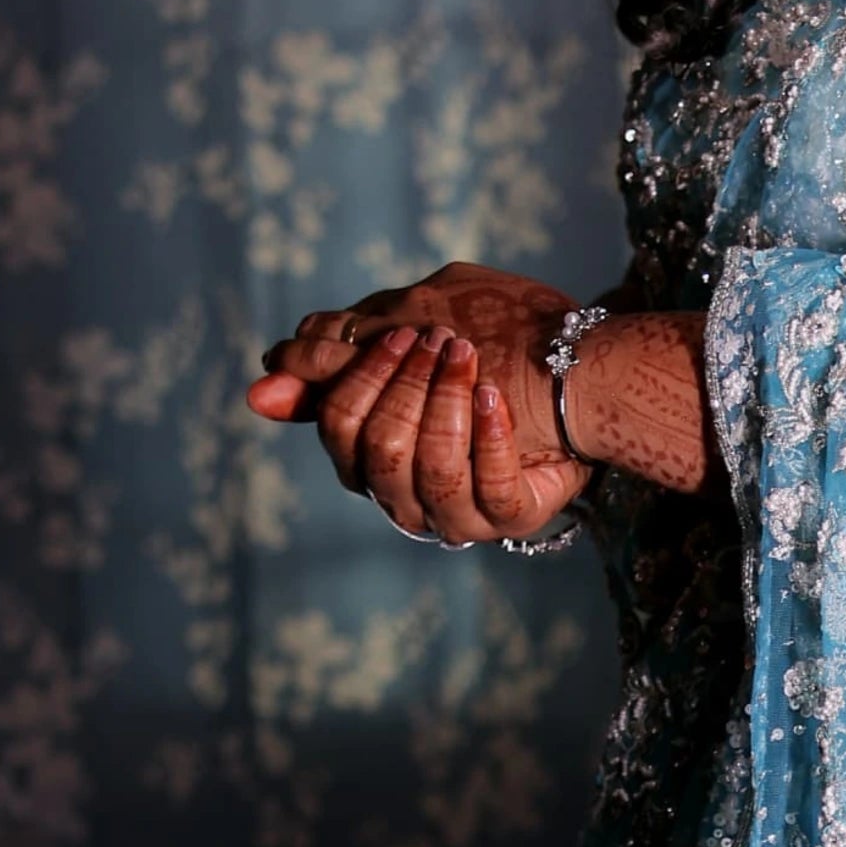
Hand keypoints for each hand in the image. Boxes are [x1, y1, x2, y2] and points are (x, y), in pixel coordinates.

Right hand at [246, 262, 588, 543]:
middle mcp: (409, 492)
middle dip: (409, 390)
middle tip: (447, 343)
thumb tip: (262, 384)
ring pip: (428, 472)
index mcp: (375, 454)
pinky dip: (493, 438)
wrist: (584, 360)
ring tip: (474, 361)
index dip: (365, 379)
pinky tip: (497, 398)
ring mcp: (460, 513)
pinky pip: (489, 490)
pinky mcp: (511, 518)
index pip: (339, 428)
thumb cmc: (494, 339)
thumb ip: (337, 359)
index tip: (404, 334)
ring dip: (449, 405)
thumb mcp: (406, 328)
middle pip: (377, 453)